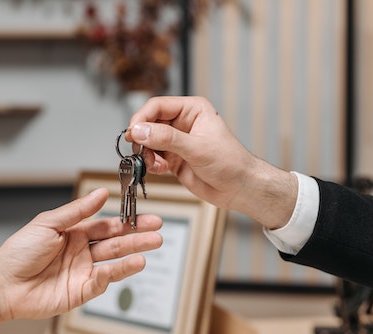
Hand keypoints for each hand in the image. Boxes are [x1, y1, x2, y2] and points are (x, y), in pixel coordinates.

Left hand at [0, 187, 162, 319]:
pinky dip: (115, 274)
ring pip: (113, 263)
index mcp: (74, 234)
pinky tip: (127, 265)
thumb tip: (100, 193)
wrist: (3, 284)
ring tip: (151, 247)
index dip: (127, 222)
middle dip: (137, 238)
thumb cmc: (19, 252)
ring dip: (133, 255)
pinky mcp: (80, 292)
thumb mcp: (48, 223)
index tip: (146, 217)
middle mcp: (81, 252)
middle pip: (115, 243)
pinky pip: (102, 282)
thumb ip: (77, 211)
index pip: (107, 226)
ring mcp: (82, 272)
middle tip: (157, 232)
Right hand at [127, 95, 296, 229]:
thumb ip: (167, 138)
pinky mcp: (173, 158)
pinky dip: (152, 164)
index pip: (157, 106)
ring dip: (147, 154)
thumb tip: (140, 130)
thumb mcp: (197, 147)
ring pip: (148, 142)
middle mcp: (182, 123)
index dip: (142, 118)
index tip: (133, 132)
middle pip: (149, 123)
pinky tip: (161, 169)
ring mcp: (177, 141)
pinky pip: (153, 157)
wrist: (239, 188)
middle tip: (142, 152)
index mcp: (192, 110)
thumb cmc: (230, 163)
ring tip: (157, 165)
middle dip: (143, 139)